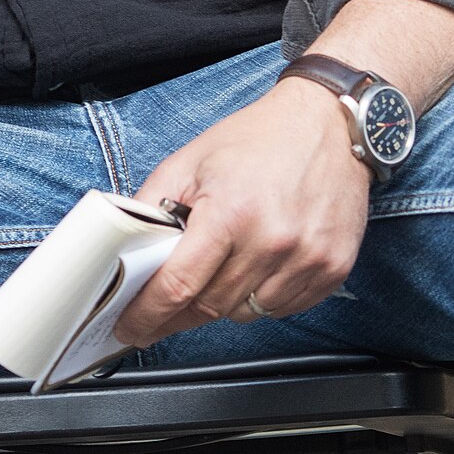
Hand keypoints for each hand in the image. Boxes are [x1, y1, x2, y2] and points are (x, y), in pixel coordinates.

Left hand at [115, 79, 368, 346]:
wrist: (327, 124)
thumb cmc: (258, 139)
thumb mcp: (189, 162)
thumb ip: (149, 206)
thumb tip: (121, 251)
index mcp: (230, 213)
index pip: (177, 286)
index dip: (147, 316)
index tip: (130, 329)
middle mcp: (272, 241)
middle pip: (210, 307)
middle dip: (180, 311)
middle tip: (168, 301)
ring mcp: (306, 259)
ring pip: (246, 313)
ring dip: (225, 301)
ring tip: (226, 263)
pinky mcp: (332, 269)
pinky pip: (283, 308)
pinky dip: (263, 297)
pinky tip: (260, 264)